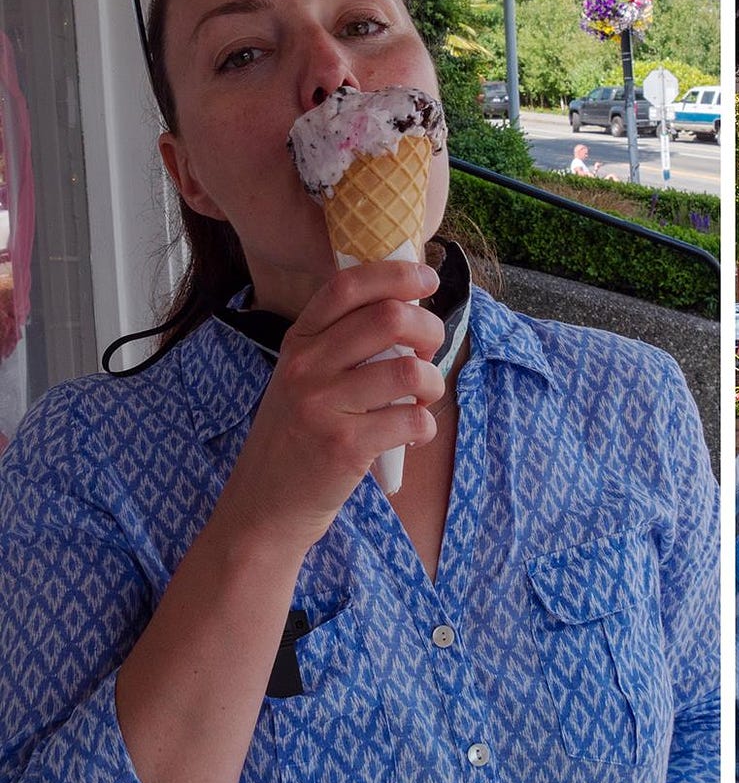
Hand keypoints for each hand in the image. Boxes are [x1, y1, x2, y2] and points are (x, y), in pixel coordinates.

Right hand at [211, 260, 445, 552]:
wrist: (263, 508)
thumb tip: (408, 310)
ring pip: (409, 370)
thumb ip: (341, 344)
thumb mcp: (302, 380)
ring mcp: (322, 406)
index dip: (396, 274)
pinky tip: (413, 433)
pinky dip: (426, 426)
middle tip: (429, 354)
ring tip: (423, 398)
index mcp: (299, 342)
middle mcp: (305, 367)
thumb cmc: (298, 438)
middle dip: (430, 330)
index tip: (428, 279)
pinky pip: (412, 420)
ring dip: (433, 383)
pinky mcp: (343, 446)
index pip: (347, 286)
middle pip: (390, 318)